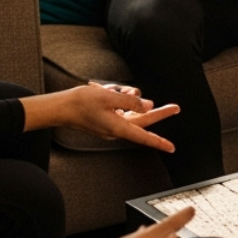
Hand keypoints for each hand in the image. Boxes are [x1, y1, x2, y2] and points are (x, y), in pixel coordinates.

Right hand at [57, 83, 179, 152]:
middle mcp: (117, 129)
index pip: (144, 136)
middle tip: (175, 107)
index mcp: (118, 127)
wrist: (62, 107)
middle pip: (142, 118)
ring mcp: (112, 124)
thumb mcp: (110, 97)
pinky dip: (116, 98)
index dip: (159, 142)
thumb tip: (148, 106)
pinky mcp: (107, 119)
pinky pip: (120, 108)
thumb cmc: (82, 102)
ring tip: (110, 89)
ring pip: (130, 109)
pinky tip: (104, 91)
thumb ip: (131, 101)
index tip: (171, 148)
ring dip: (125, 96)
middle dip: (154, 110)